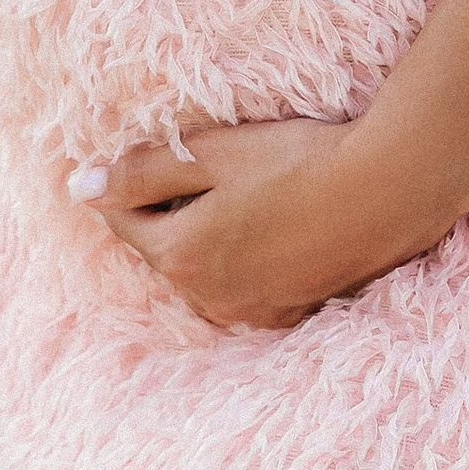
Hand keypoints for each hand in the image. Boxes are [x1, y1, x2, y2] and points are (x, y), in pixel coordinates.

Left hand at [77, 117, 385, 328]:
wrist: (388, 191)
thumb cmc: (297, 162)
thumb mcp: (211, 154)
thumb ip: (141, 172)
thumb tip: (80, 189)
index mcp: (180, 257)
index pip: (127, 224)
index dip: (136, 185)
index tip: (161, 156)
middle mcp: (210, 300)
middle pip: (168, 253)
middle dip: (176, 215)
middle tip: (215, 172)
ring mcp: (254, 313)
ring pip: (207, 275)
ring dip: (213, 243)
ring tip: (251, 198)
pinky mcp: (292, 314)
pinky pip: (248, 290)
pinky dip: (250, 263)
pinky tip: (280, 229)